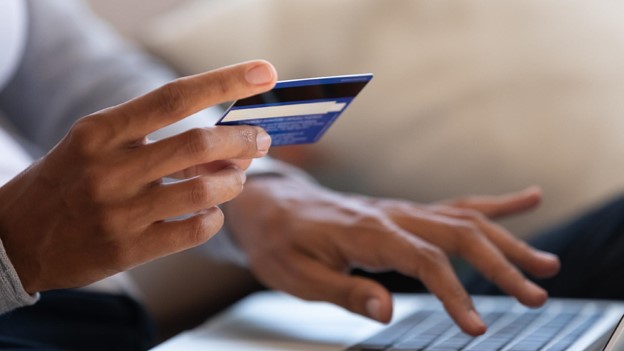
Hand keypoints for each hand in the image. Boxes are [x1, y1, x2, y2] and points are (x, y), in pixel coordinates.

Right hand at [0, 60, 276, 293]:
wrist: (16, 239)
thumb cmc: (68, 181)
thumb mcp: (96, 145)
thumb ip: (154, 137)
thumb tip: (225, 141)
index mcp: (100, 131)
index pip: (173, 97)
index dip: (224, 82)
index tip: (263, 73)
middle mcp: (109, 168)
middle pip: (199, 145)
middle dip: (243, 140)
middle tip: (260, 140)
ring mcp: (119, 212)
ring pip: (204, 190)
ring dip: (233, 182)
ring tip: (236, 179)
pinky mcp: (128, 249)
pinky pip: (194, 230)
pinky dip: (213, 218)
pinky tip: (209, 212)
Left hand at [224, 177, 559, 335]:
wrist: (271, 205)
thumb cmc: (280, 242)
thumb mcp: (299, 276)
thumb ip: (345, 291)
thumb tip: (388, 311)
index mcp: (368, 232)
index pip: (424, 262)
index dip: (455, 295)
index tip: (478, 327)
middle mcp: (393, 215)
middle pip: (459, 235)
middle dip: (502, 265)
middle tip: (537, 294)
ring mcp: (402, 210)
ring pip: (466, 219)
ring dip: (509, 240)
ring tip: (547, 265)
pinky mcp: (404, 213)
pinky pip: (456, 206)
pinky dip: (494, 205)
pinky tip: (527, 201)